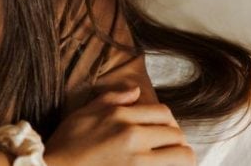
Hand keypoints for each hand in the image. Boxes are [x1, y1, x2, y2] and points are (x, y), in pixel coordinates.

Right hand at [44, 85, 195, 165]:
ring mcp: (138, 162)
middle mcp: (134, 138)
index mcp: (121, 117)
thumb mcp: (85, 112)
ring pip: (183, 157)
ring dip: (181, 158)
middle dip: (176, 141)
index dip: (168, 122)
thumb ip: (112, 99)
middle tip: (169, 148)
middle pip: (177, 135)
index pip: (164, 113)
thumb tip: (135, 91)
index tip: (164, 130)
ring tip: (172, 160)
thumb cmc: (67, 144)